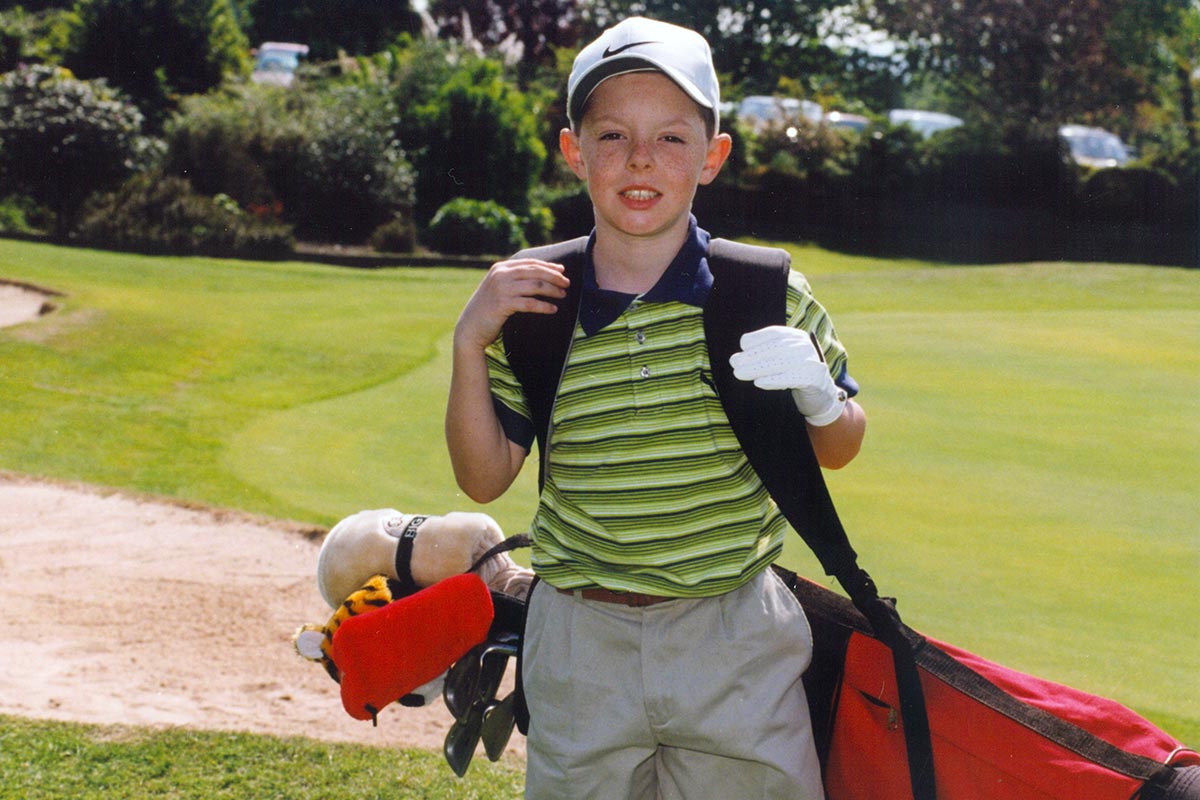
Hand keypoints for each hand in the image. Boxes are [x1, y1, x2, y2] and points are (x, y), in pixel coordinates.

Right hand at [455, 259, 569, 351]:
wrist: (470, 327)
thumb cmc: (488, 309)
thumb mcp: (498, 288)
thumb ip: (513, 279)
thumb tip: (539, 275)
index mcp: (500, 268)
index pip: (529, 263)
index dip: (548, 266)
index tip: (562, 271)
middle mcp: (500, 275)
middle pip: (535, 272)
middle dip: (554, 276)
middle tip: (567, 283)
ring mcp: (501, 289)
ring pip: (535, 286)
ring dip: (552, 290)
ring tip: (563, 295)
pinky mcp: (503, 304)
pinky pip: (530, 303)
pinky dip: (544, 306)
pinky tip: (553, 309)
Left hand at [729, 325, 847, 425]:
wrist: (821, 395)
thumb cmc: (794, 374)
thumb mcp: (783, 358)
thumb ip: (766, 353)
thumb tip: (740, 355)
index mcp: (796, 336)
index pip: (775, 333)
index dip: (758, 338)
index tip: (743, 345)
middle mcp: (805, 346)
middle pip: (776, 348)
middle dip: (753, 355)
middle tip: (734, 362)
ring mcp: (811, 362)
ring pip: (781, 363)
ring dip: (757, 368)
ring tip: (739, 373)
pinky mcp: (814, 379)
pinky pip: (791, 378)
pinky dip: (773, 380)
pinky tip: (759, 382)